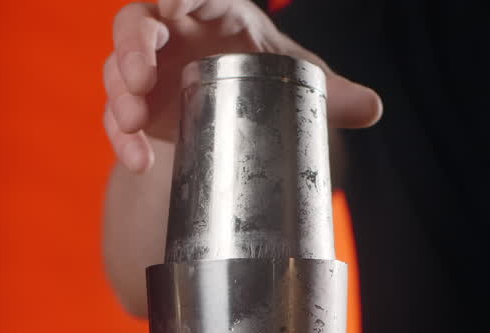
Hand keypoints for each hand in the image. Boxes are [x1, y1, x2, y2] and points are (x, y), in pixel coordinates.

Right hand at [103, 0, 381, 171]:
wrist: (237, 105)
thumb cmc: (263, 71)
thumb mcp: (297, 77)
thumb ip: (331, 91)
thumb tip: (373, 108)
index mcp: (211, 8)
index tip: (171, 6)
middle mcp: (170, 31)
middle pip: (136, 24)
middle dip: (133, 48)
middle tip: (141, 78)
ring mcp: (147, 69)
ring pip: (117, 70)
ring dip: (118, 95)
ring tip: (133, 119)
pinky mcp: (136, 106)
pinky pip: (116, 118)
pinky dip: (122, 140)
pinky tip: (139, 160)